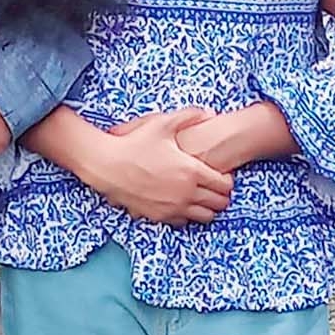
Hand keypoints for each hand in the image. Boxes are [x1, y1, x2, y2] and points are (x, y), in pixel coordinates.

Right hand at [82, 108, 234, 225]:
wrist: (107, 165)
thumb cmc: (135, 143)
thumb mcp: (163, 124)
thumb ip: (189, 116)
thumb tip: (209, 112)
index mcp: (192, 172)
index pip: (225, 185)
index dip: (228, 180)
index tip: (222, 174)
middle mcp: (186, 194)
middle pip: (219, 204)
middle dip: (221, 196)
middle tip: (214, 186)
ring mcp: (173, 208)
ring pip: (204, 217)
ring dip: (207, 208)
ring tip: (200, 195)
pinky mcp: (159, 216)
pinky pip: (183, 222)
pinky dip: (187, 214)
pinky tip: (181, 201)